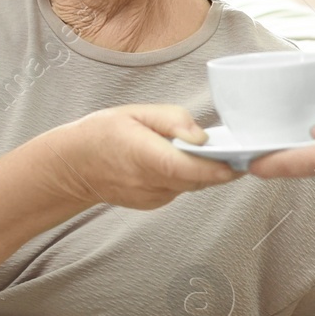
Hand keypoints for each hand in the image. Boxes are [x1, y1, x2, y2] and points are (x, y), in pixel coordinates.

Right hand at [40, 104, 239, 209]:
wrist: (74, 166)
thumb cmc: (103, 134)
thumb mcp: (135, 113)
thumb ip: (172, 120)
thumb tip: (202, 136)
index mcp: (144, 156)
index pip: (186, 168)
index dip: (216, 168)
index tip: (239, 162)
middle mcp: (149, 183)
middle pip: (197, 178)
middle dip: (221, 166)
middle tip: (240, 149)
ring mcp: (152, 197)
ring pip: (193, 185)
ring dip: (205, 170)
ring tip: (214, 150)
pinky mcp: (154, 203)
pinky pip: (182, 189)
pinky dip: (189, 175)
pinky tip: (183, 160)